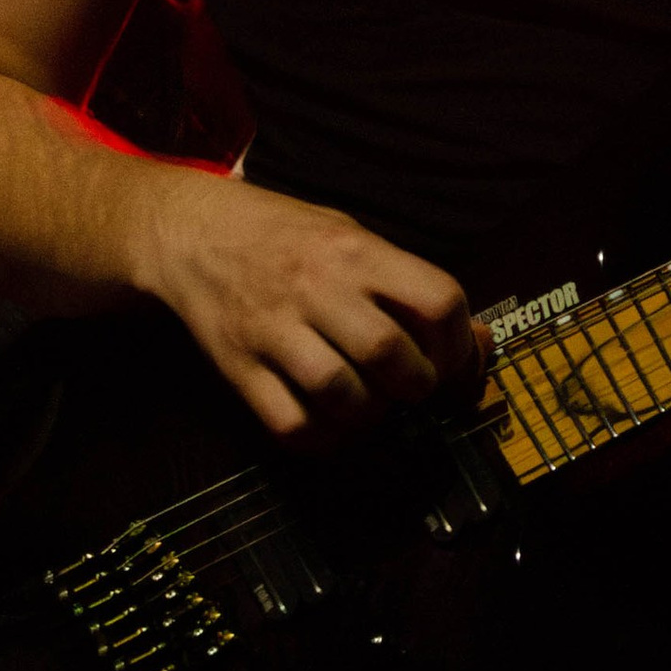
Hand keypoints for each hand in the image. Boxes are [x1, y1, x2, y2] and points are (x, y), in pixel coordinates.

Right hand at [146, 170, 486, 439]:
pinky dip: (323, 438)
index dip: (462, 344)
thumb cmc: (286, 238)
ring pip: (340, 394)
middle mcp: (316, 287)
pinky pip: (290, 423)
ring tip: (373, 405)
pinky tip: (332, 423)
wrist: (192, 233)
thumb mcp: (352, 237)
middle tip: (413, 389)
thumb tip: (478, 343)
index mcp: (355, 250)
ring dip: (372, 414)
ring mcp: (273, 329)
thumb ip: (408, 286)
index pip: (437, 299)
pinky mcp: (240, 367)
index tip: (455, 363)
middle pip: (389, 353)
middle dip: (419, 385)